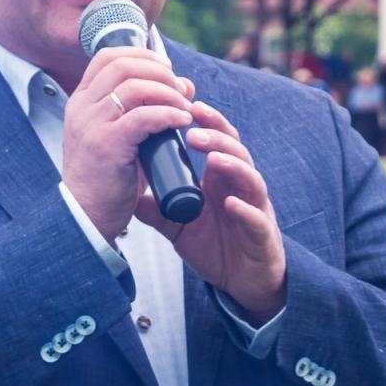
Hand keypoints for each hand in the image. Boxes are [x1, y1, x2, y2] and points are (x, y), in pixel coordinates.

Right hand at [62, 48, 194, 240]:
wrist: (87, 216)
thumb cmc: (108, 178)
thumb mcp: (119, 135)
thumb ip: (143, 109)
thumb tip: (183, 84)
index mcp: (80, 101)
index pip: (107, 56)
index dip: (142, 54)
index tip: (166, 69)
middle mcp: (82, 108)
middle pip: (123, 64)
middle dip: (159, 70)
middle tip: (180, 88)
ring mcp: (92, 125)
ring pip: (135, 86)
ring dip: (168, 91)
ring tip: (185, 106)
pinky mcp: (107, 145)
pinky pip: (144, 116)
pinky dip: (169, 113)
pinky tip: (183, 120)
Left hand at [134, 101, 284, 322]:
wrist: (240, 281)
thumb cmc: (213, 245)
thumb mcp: (176, 223)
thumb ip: (155, 206)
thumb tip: (124, 189)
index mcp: (221, 178)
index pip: (216, 140)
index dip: (204, 120)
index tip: (183, 104)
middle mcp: (240, 186)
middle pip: (235, 149)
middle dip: (216, 134)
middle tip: (191, 124)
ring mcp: (254, 208)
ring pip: (250, 178)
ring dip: (233, 163)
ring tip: (211, 156)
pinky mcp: (261, 234)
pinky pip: (256, 218)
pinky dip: (244, 209)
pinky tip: (230, 202)